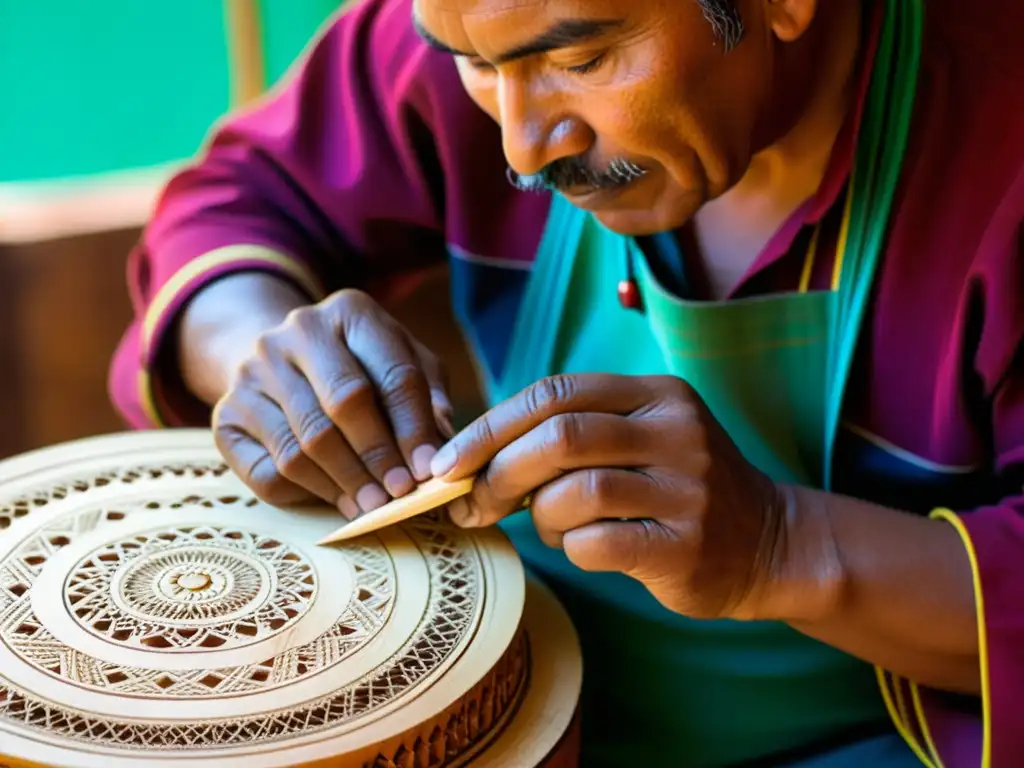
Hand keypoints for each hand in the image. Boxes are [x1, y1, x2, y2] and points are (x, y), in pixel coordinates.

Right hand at [212, 289, 452, 518]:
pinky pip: (270, 468)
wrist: (280, 359)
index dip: (414, 428)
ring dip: (347, 482)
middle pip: (345, 403)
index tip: (430, 469)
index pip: (392, 373)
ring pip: (306, 443)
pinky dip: (308, 493)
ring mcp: (253, 371)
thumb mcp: (403, 364)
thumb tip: (439, 447)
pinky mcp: (226, 414)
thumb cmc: (360, 366)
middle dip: (379, 456)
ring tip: (374, 506)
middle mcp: (296, 332)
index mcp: (350, 311)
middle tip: (400, 493)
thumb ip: (428, 397)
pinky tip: (338, 500)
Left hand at [429, 374, 837, 621]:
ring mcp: (688, 488)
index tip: (447, 462)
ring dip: (541, 516)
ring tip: (554, 526)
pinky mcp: (687, 545)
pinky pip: (597, 544)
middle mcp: (676, 431)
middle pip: (559, 436)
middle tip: (473, 503)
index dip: (490, 426)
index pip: (554, 392)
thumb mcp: (639, 438)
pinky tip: (588, 549)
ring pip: (574, 492)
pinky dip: (572, 549)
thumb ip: (572, 434)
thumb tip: (474, 458)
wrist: (770, 543)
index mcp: (656, 394)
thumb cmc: (679, 488)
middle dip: (499, 473)